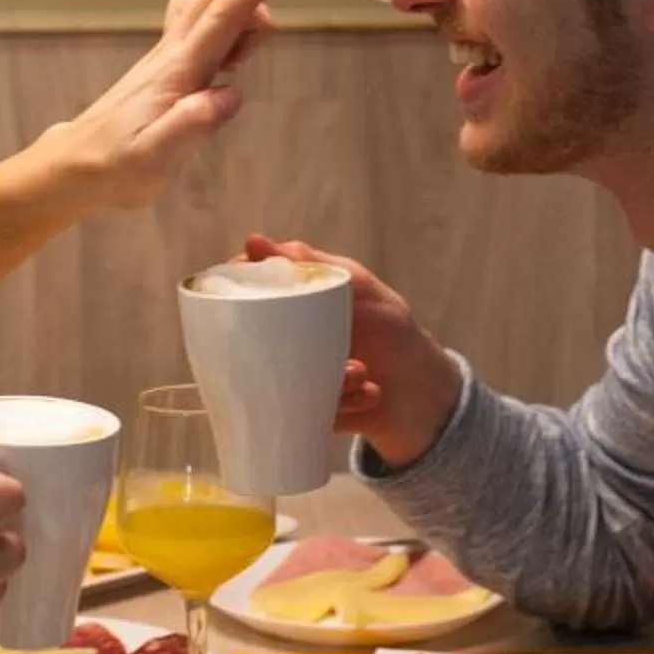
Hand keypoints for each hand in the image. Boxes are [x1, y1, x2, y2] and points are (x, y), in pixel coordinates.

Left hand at [30, 0, 294, 212]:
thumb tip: (230, 94)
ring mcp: (169, 53)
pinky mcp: (168, 62)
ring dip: (241, 19)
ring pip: (212, 2)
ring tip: (233, 68)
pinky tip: (222, 67)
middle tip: (244, 59)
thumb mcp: (153, 161)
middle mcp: (174, 51)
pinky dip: (227, 29)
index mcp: (178, 70)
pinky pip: (205, 23)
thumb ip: (191, 127)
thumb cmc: (114, 167)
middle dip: (254, 4)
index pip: (224, 14)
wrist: (75, 165)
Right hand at [238, 233, 460, 464]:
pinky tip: (370, 392)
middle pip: (247, 341)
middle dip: (280, 347)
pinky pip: (302, 410)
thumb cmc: (391, 328)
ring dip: (329, 378)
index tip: (232, 294)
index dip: (230, 292)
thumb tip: (253, 242)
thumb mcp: (357, 285)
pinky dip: (342, 401)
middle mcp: (284, 341)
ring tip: (362, 372)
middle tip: (333, 348)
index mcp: (291, 307)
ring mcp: (292, 377)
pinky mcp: (303, 411)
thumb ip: (310, 262)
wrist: (422, 392)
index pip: (244, 294)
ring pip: (278, 381)